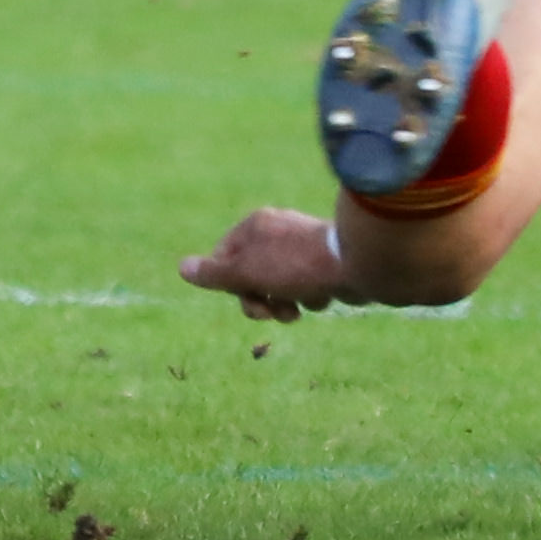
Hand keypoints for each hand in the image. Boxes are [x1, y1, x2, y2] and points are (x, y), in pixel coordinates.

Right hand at [179, 207, 350, 323]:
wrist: (358, 264)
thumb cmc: (295, 266)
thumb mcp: (247, 272)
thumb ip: (215, 274)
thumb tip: (183, 268)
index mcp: (253, 226)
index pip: (224, 259)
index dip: (232, 285)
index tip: (246, 298)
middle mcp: (276, 231)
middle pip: (251, 275)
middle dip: (261, 300)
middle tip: (274, 314)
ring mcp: (301, 246)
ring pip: (280, 285)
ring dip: (288, 302)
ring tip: (302, 306)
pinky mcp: (325, 262)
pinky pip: (305, 285)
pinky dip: (310, 296)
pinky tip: (324, 295)